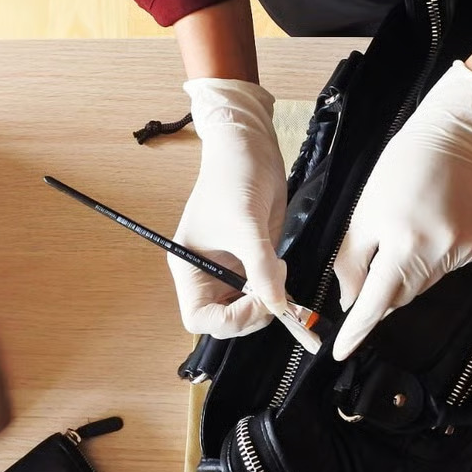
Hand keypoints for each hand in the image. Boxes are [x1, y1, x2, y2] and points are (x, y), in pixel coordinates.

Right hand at [170, 78, 287, 337]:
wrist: (251, 149)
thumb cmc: (234, 178)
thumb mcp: (246, 224)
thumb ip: (261, 267)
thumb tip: (277, 305)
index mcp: (189, 268)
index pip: (199, 318)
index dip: (228, 320)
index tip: (257, 302)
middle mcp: (206, 275)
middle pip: (225, 322)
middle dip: (252, 314)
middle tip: (276, 293)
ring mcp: (231, 271)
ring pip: (247, 311)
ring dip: (268, 303)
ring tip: (279, 271)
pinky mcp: (253, 263)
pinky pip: (264, 292)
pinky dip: (278, 292)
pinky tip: (282, 269)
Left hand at [331, 61, 471, 359]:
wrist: (454, 138)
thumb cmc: (401, 169)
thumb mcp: (364, 214)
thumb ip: (353, 262)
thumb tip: (352, 301)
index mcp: (403, 245)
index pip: (375, 302)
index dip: (357, 330)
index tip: (341, 353)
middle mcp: (436, 254)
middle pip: (400, 297)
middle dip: (381, 291)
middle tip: (372, 265)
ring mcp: (461, 253)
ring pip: (422, 285)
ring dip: (405, 274)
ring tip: (405, 233)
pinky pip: (443, 270)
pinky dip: (429, 260)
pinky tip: (429, 228)